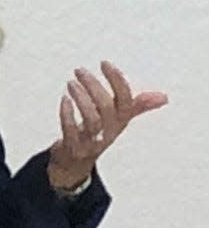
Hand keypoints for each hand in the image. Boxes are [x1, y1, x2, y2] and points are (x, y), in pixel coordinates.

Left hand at [47, 60, 167, 189]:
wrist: (74, 164)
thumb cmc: (96, 136)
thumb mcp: (118, 121)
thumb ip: (137, 106)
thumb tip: (164, 97)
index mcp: (120, 121)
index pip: (126, 100)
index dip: (117, 80)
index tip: (104, 63)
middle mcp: (108, 131)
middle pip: (106, 107)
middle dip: (93, 85)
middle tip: (79, 71)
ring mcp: (91, 141)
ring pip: (91, 120)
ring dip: (80, 98)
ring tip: (71, 83)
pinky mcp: (73, 147)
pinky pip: (71, 130)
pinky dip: (67, 114)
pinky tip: (64, 100)